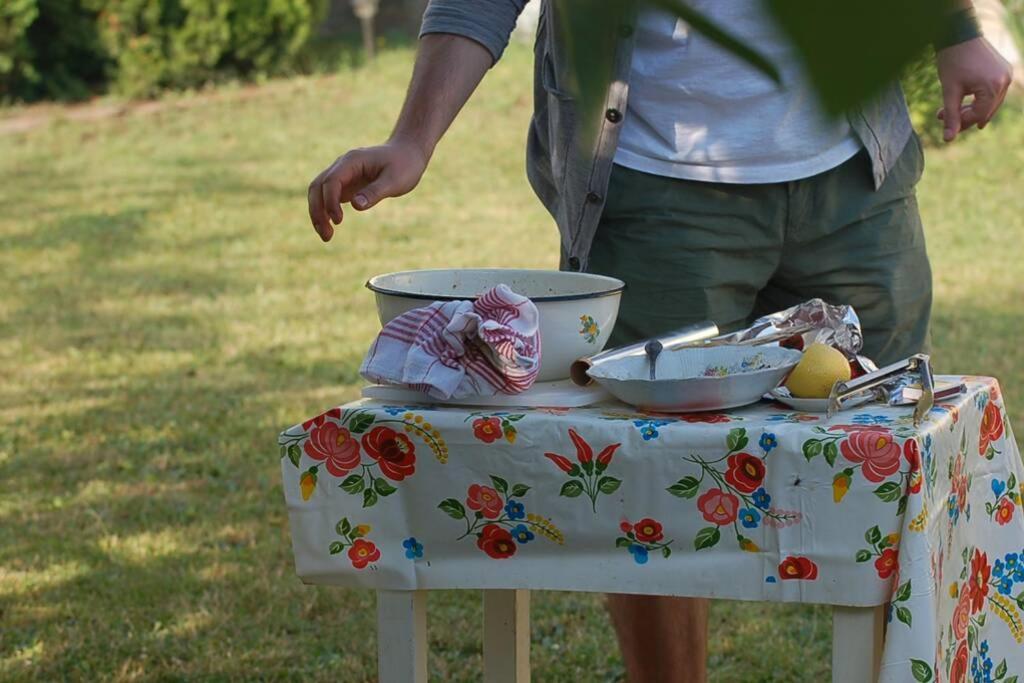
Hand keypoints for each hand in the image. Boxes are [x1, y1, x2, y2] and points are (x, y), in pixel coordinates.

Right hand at [307, 140, 428, 241]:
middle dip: (317, 211)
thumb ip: (375, 192)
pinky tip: (329, 228)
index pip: (331, 180)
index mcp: (352, 160)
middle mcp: (342, 165)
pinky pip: (327, 196)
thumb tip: (356, 206)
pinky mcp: (345, 183)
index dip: (330, 201)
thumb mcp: (395, 180)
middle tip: (327, 236)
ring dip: (318, 213)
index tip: (338, 221)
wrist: (407, 153)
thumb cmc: (404, 165)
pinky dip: (325, 212)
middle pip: (318, 186)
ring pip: (319, 192)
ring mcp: (342, 174)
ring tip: (326, 237)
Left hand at [936, 37, 1012, 141]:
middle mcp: (1005, 80)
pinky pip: (993, 92)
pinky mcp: (1004, 70)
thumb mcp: (950, 91)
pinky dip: (979, 98)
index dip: (960, 122)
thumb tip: (948, 139)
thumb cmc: (952, 61)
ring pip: (990, 102)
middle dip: (965, 116)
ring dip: (972, 108)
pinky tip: (965, 101)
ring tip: (952, 110)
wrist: (958, 34)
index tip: (942, 120)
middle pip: (986, 110)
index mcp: (993, 86)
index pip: (978, 115)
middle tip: (944, 117)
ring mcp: (1007, 74)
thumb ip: (951, 116)